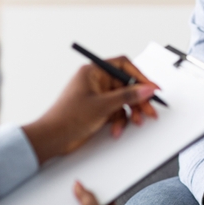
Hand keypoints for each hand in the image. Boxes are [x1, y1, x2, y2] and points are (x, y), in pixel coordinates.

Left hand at [22, 58, 159, 164]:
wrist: (51, 139)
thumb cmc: (66, 118)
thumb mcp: (102, 105)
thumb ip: (127, 96)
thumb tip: (146, 88)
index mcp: (93, 72)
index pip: (123, 66)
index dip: (140, 76)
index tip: (152, 87)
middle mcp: (96, 81)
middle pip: (126, 85)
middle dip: (138, 99)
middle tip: (149, 110)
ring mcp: (97, 96)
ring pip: (123, 100)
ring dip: (130, 113)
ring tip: (136, 122)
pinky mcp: (98, 110)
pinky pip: (116, 111)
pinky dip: (119, 121)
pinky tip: (116, 130)